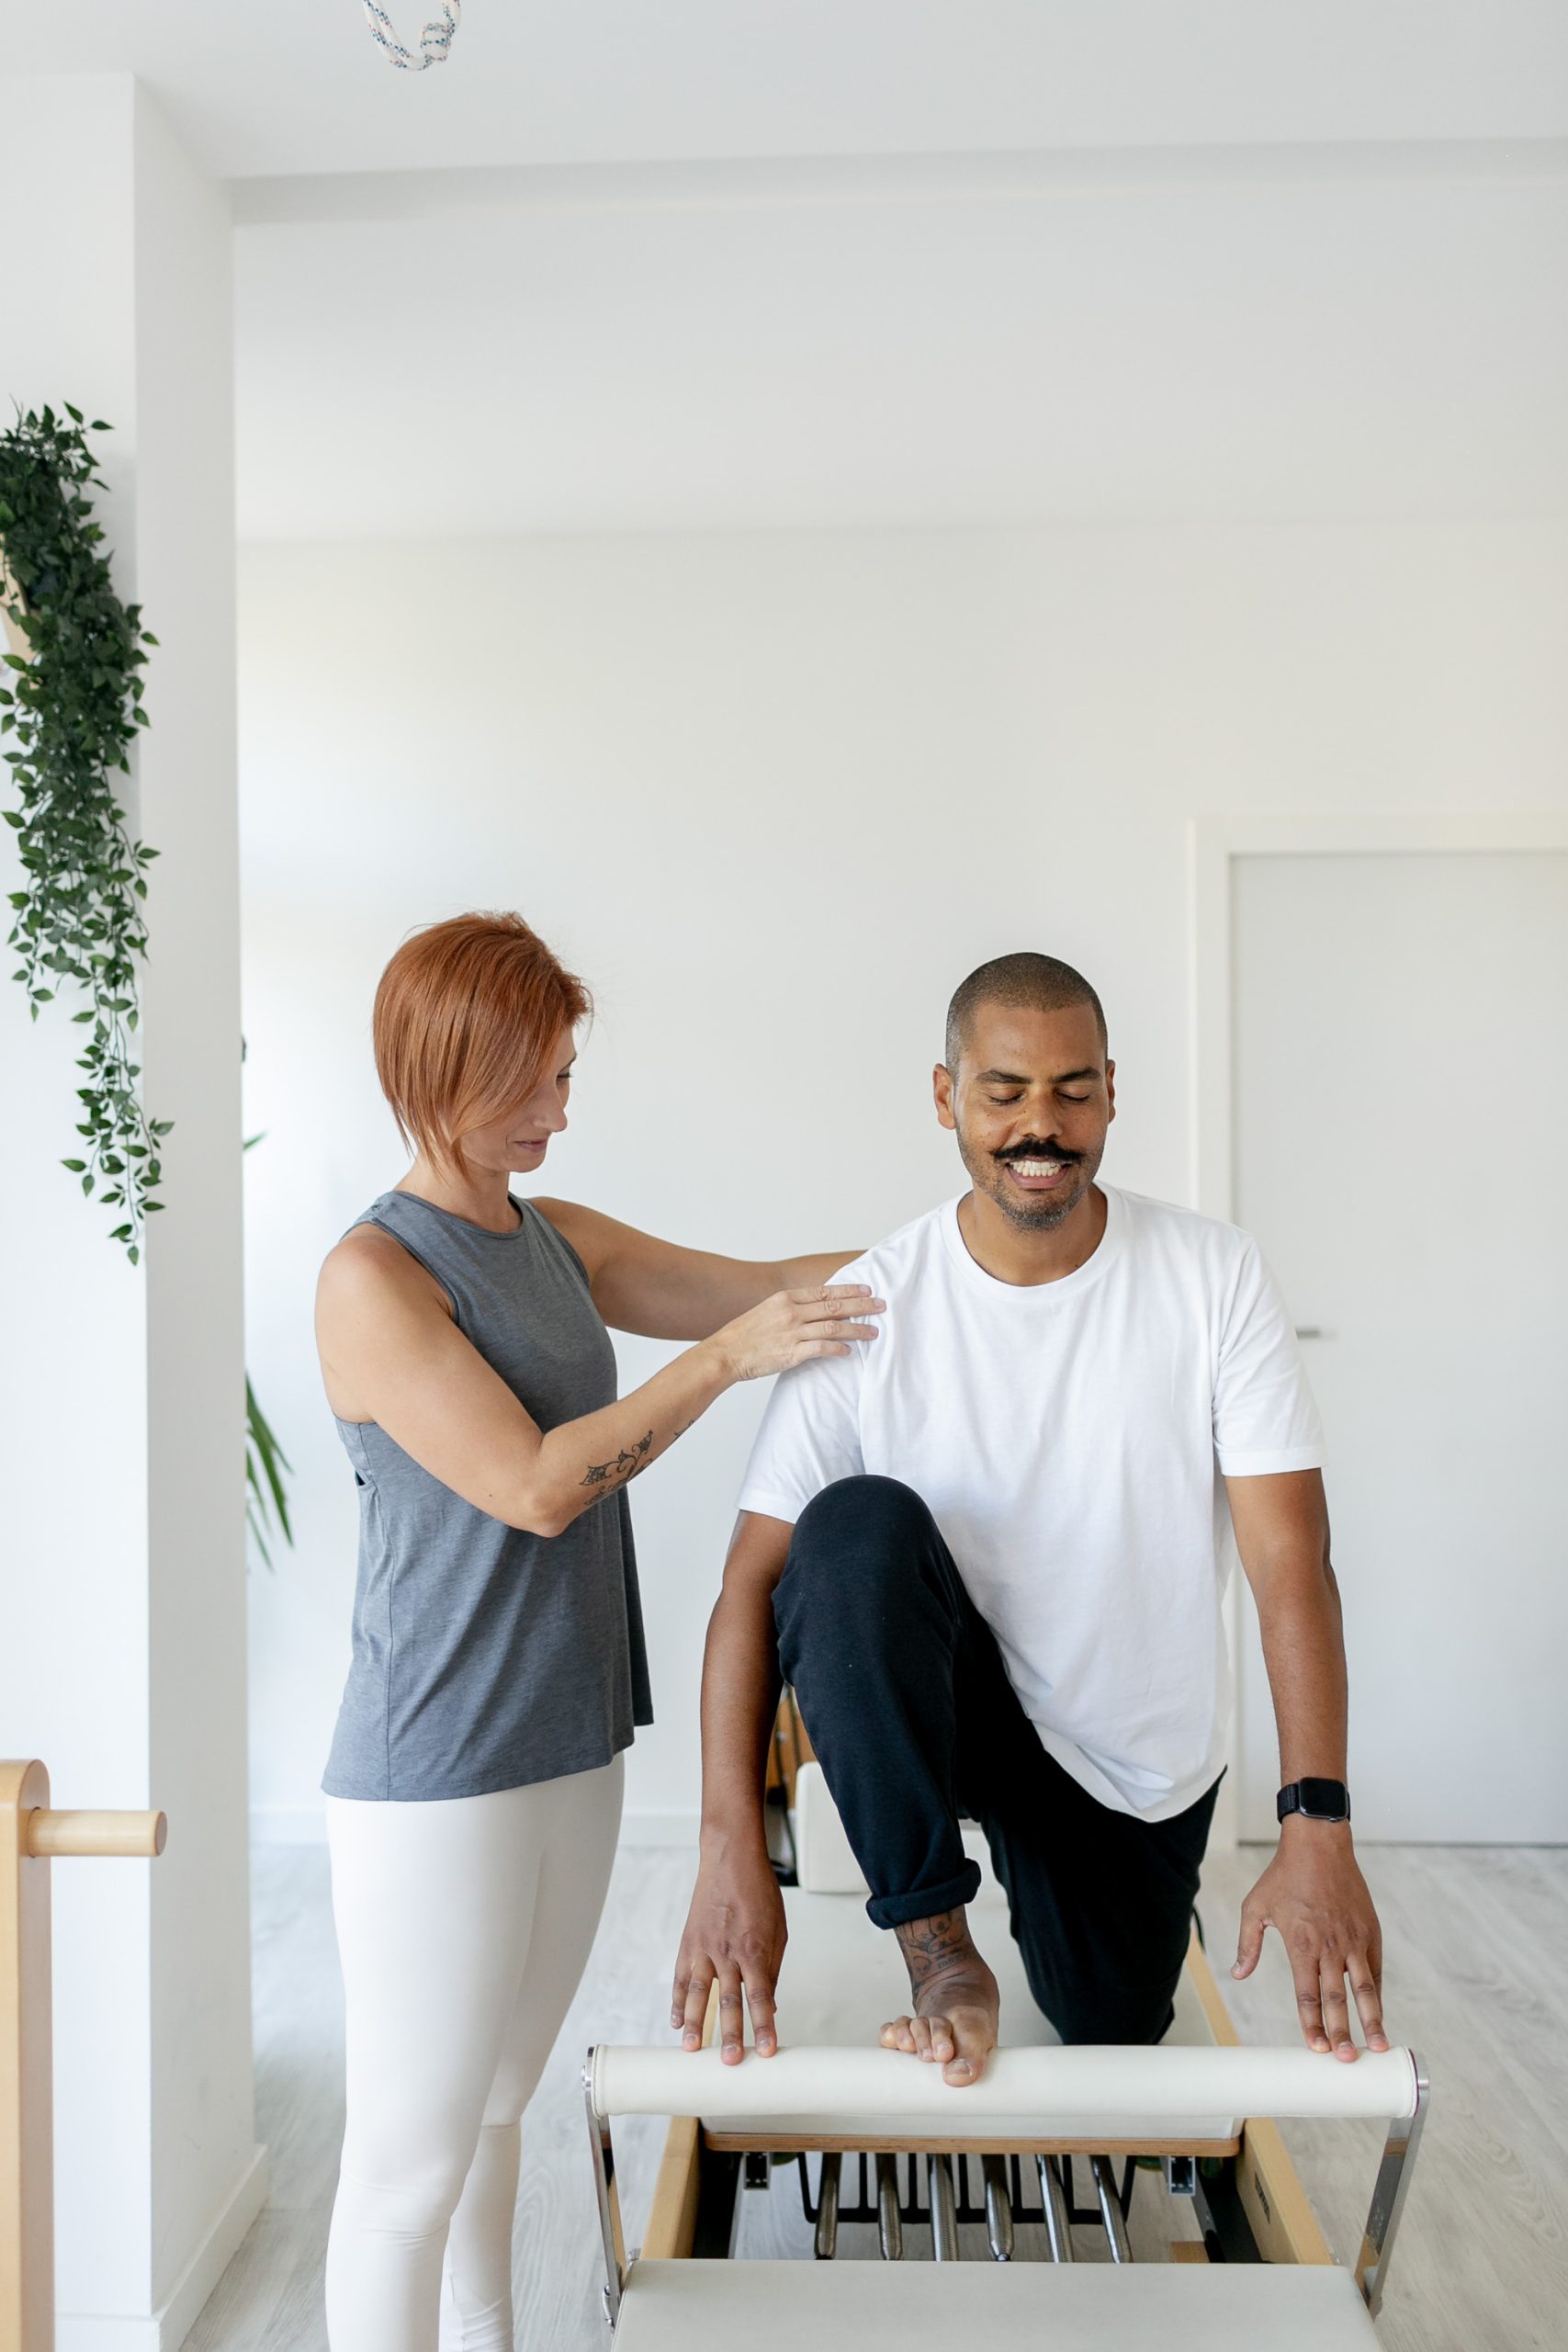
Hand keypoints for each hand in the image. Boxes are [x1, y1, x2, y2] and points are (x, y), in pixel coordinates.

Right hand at [672, 1838, 787, 2062]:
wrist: (731, 1860)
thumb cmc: (759, 1893)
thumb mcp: (777, 1931)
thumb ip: (771, 1969)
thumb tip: (769, 2005)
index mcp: (754, 1948)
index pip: (760, 1996)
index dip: (763, 2025)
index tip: (767, 2050)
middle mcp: (728, 1951)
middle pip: (729, 2000)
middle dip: (731, 2034)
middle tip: (730, 2062)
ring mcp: (704, 1947)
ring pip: (699, 1992)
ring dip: (696, 2023)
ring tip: (693, 2050)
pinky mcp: (689, 1942)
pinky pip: (682, 1977)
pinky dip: (678, 2001)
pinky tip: (677, 2021)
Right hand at [708, 1284, 884, 1383]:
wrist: (725, 1353)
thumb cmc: (744, 1334)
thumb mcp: (767, 1311)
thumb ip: (790, 1308)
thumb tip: (814, 1310)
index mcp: (785, 1298)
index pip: (825, 1291)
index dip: (849, 1290)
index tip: (867, 1289)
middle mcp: (791, 1312)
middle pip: (835, 1306)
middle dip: (862, 1305)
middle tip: (881, 1306)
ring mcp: (792, 1332)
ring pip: (834, 1326)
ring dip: (857, 1329)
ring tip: (873, 1332)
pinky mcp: (792, 1353)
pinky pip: (822, 1348)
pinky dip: (838, 1348)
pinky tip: (849, 1351)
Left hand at [1232, 1820, 1388, 2060]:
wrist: (1320, 1845)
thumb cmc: (1284, 1876)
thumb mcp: (1256, 1906)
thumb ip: (1249, 1944)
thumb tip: (1238, 1974)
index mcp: (1302, 1944)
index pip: (1307, 1995)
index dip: (1312, 2024)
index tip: (1316, 2048)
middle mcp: (1330, 1947)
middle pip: (1337, 1999)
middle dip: (1342, 2033)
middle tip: (1346, 2060)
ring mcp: (1354, 1940)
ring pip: (1365, 1989)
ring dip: (1372, 2020)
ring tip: (1379, 2047)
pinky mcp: (1370, 1932)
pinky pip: (1375, 1970)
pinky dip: (1377, 1993)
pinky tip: (1379, 2012)